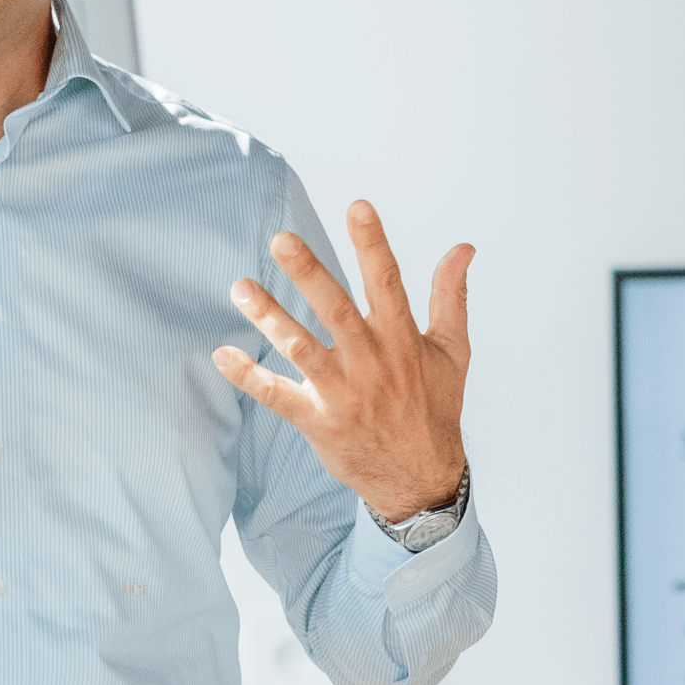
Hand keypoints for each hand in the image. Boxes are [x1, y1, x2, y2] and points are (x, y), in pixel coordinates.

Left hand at [212, 201, 472, 522]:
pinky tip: (221, 355)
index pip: (388, 283)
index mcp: (402, 340)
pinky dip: (248, 377)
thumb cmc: (434, 408)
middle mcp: (371, 363)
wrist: (420, 478)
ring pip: (300, 349)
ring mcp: (342, 394)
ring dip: (269, 317)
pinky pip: (276, 396)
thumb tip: (463, 248)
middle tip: (281, 240)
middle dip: (308, 273)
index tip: (357, 206)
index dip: (373, 244)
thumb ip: (450, 295)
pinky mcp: (318, 421)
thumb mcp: (452, 351)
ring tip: (240, 287)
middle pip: (336, 310)